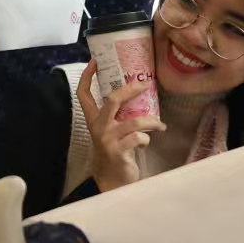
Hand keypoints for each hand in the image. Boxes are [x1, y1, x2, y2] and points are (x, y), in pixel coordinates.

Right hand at [77, 60, 164, 192]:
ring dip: (152, 121)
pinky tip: (145, 143)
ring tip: (160, 124)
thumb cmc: (114, 152)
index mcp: (93, 119)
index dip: (87, 76)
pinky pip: (140, 137)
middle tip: (146, 84)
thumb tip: (138, 96)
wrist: (111, 181)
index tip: (95, 61)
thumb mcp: (110, 132)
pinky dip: (147, 139)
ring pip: (135, 121)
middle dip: (131, 89)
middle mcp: (98, 127)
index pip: (84, 94)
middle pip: (113, 99)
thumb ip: (117, 116)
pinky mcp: (119, 151)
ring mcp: (107, 139)